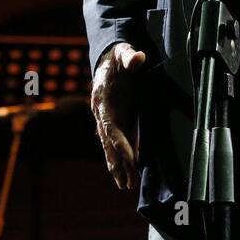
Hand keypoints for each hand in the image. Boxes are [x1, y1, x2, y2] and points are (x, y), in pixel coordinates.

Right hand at [91, 42, 146, 189]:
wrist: (106, 58)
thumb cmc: (117, 56)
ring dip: (117, 166)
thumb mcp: (123, 53)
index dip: (121, 144)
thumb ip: (129, 56)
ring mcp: (105, 119)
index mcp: (103, 101)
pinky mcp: (112, 121)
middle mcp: (101, 113)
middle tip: (128, 184)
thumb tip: (138, 58)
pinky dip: (118, 158)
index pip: (111, 127)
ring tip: (125, 185)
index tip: (132, 159)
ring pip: (109, 147)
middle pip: (109, 143)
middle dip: (118, 163)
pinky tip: (124, 172)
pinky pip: (114, 143)